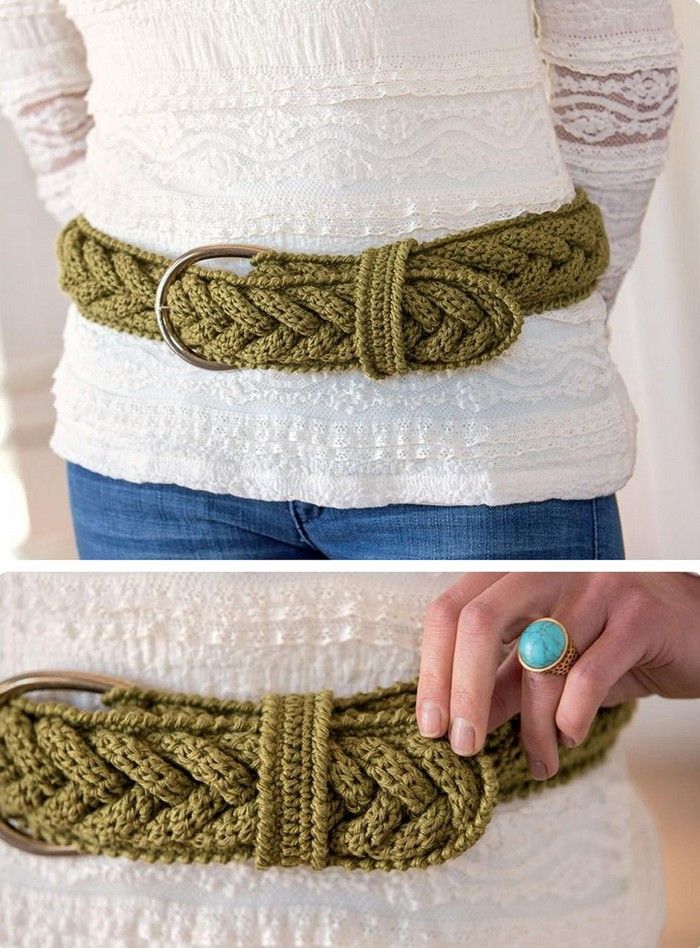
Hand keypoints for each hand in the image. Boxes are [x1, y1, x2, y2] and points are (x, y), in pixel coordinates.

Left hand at [416, 572, 699, 779]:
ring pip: (537, 661)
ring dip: (532, 728)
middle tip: (463, 747)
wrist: (694, 629)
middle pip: (480, 622)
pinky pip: (587, 676)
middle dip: (463, 691)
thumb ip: (502, 684)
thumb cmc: (612, 644)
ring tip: (540, 762)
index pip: (451, 609)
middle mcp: (548, 572)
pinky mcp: (635, 614)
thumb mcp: (549, 664)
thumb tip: (454, 722)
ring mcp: (593, 586)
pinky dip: (572, 719)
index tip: (430, 726)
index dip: (432, 667)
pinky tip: (571, 738)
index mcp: (516, 576)